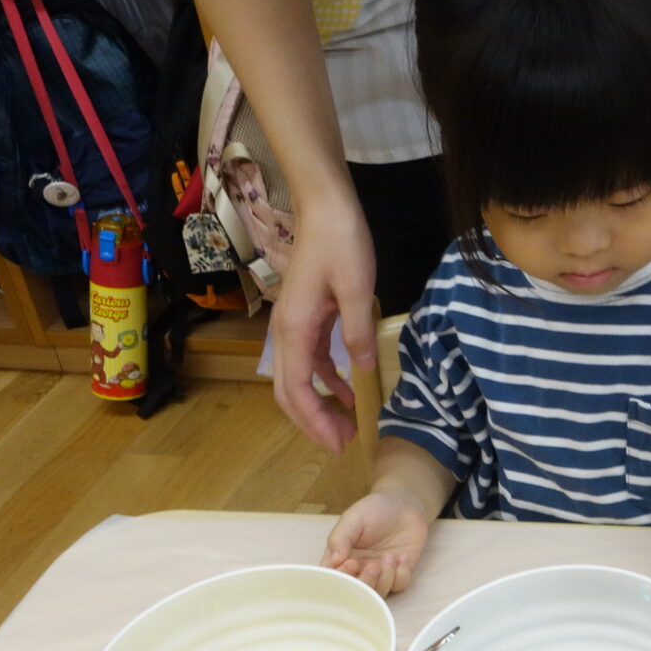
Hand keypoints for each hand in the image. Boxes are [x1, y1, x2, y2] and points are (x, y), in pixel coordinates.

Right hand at [272, 195, 376, 453]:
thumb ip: (358, 332)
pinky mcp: (307, 316)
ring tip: (348, 424)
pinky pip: (310, 359)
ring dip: (319, 403)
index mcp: (295, 328)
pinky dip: (326, 379)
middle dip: (313, 421)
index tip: (339, 443)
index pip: (297, 390)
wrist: (325, 207)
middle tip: (342, 443)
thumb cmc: (340, 242)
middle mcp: (287, 332)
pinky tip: (349, 389)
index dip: (315, 421)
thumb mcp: (358, 288)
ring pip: (298, 378)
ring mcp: (294, 325)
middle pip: (289, 392)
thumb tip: (363, 372)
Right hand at [322, 491, 431, 595]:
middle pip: (357, 591)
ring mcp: (380, 573)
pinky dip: (401, 574)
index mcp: (341, 558)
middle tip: (374, 566)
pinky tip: (402, 557)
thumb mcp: (353, 518)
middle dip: (366, 582)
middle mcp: (359, 569)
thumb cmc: (374, 510)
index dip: (342, 578)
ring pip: (379, 592)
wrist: (403, 504)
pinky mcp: (400, 572)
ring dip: (385, 578)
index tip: (352, 562)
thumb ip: (341, 537)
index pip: (335, 579)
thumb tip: (335, 560)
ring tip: (390, 556)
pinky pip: (399, 585)